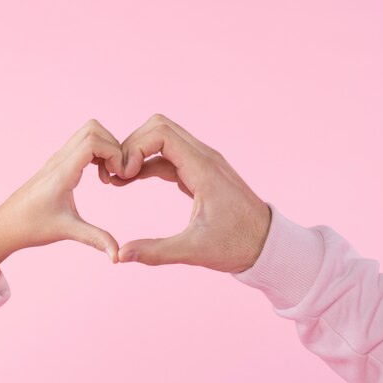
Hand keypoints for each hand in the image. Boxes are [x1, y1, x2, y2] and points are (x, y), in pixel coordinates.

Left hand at [0, 119, 125, 276]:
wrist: (5, 225)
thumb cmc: (31, 227)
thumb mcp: (66, 231)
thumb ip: (95, 239)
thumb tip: (118, 256)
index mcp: (62, 172)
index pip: (93, 141)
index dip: (113, 153)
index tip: (118, 175)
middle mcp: (59, 160)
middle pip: (93, 128)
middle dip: (113, 145)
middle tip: (116, 172)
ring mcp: (57, 159)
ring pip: (87, 133)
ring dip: (105, 148)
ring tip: (108, 175)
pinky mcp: (57, 163)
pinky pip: (81, 144)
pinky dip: (97, 153)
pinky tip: (98, 176)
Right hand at [110, 114, 271, 273]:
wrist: (266, 244)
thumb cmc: (236, 245)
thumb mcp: (194, 251)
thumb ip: (155, 252)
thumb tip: (121, 256)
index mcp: (204, 169)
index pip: (162, 133)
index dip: (135, 148)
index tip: (122, 175)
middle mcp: (204, 157)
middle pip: (159, 127)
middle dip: (132, 145)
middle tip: (116, 174)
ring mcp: (202, 163)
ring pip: (163, 138)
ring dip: (138, 152)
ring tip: (118, 179)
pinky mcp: (199, 173)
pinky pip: (168, 156)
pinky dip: (147, 163)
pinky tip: (132, 180)